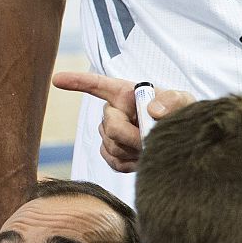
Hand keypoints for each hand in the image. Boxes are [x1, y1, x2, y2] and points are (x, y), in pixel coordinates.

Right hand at [52, 72, 193, 173]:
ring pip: (112, 146)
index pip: (97, 85)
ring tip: (153, 146)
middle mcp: (114, 112)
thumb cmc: (182, 115)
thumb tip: (153, 110)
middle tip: (153, 140)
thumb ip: (172, 101)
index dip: (77, 81)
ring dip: (135, 150)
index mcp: (125, 94)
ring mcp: (111, 134)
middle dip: (133, 136)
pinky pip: (114, 161)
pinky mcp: (113, 154)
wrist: (184, 141)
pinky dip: (131, 163)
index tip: (57, 79)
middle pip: (110, 127)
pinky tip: (143, 158)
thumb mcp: (184, 102)